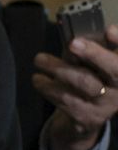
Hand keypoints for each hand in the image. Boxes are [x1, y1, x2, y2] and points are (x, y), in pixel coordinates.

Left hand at [34, 24, 117, 149]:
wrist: (90, 118)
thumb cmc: (96, 81)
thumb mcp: (102, 65)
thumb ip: (104, 48)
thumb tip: (108, 30)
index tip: (109, 31)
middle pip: (113, 70)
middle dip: (92, 54)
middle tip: (72, 43)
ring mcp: (104, 107)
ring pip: (84, 84)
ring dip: (59, 69)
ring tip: (40, 59)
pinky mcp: (85, 118)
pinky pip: (66, 100)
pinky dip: (48, 87)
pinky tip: (39, 79)